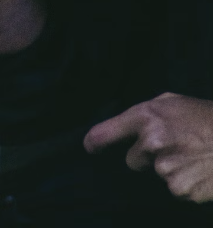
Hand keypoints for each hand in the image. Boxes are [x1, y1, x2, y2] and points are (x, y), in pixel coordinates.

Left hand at [86, 93, 212, 201]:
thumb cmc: (207, 118)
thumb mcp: (174, 103)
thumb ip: (147, 112)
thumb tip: (127, 126)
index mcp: (147, 117)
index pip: (106, 133)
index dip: (95, 142)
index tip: (90, 148)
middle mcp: (152, 142)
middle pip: (132, 161)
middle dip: (147, 157)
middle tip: (175, 147)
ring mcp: (166, 168)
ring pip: (156, 175)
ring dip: (170, 169)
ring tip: (192, 157)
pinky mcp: (182, 189)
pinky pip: (175, 189)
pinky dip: (186, 183)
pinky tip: (200, 171)